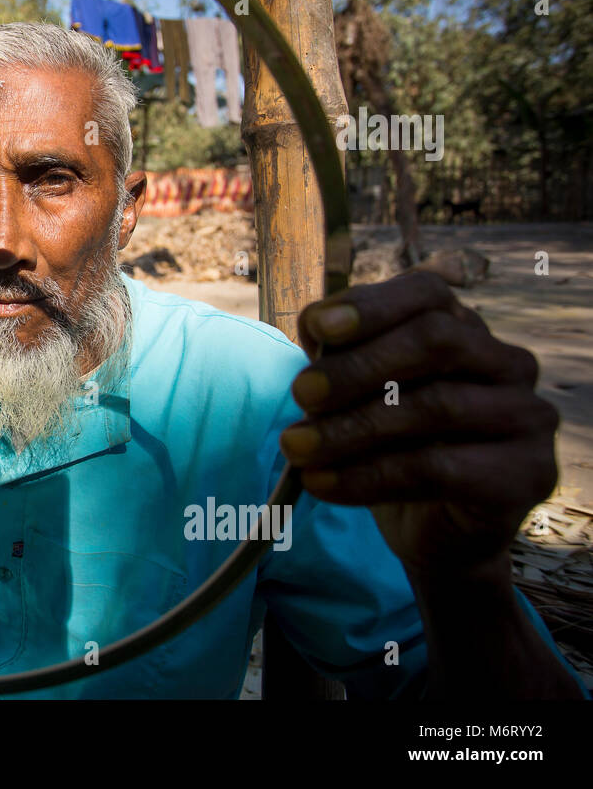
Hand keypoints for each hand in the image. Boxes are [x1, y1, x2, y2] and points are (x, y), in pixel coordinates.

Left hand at [279, 270, 558, 577]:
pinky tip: (322, 483)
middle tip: (299, 393)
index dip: (372, 305)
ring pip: (436, 406)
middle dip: (358, 366)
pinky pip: (440, 468)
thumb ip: (343, 357)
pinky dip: (369, 476)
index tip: (316, 327)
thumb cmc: (394, 448)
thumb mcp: (359, 396)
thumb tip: (316, 329)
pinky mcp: (529, 474)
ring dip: (352, 428)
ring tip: (296, 447)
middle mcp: (507, 363)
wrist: (437, 532)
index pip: (428, 294)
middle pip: (436, 341)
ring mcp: (528, 416)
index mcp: (466, 329)